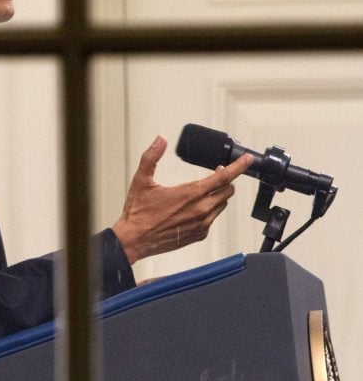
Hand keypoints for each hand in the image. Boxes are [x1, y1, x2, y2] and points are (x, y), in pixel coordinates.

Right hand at [111, 135, 253, 264]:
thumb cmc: (138, 212)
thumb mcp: (141, 180)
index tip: (247, 160)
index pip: (223, 177)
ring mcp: (202, 223)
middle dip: (226, 180)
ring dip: (218, 195)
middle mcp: (201, 209)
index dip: (239, 166)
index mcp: (190, 193)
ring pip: (222, 204)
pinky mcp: (200, 234)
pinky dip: (209, 210)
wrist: (135, 240)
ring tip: (203, 191)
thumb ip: (152, 157)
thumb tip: (160, 140)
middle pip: (228, 190)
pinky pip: (213, 219)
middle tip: (216, 173)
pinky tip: (194, 208)